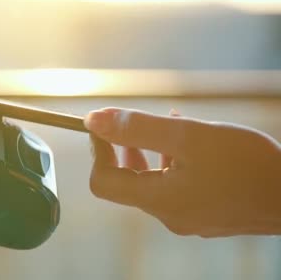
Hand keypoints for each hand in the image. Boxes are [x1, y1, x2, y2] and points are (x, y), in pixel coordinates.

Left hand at [85, 107, 280, 236]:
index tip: (101, 124)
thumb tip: (93, 120)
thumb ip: (137, 128)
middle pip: (127, 182)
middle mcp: (169, 216)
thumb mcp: (186, 137)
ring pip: (155, 182)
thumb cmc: (245, 164)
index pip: (103, 181)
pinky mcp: (208, 215)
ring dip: (152, 152)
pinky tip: (193, 143)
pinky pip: (178, 187)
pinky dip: (174, 163)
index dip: (98, 150)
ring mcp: (190, 218)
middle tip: (132, 122)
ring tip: (170, 124)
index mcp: (158, 200)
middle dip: (125, 148)